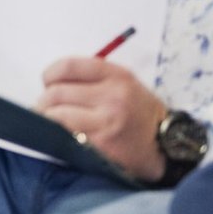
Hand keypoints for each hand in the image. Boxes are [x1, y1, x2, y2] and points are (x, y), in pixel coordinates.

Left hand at [35, 57, 168, 182]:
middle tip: (46, 109)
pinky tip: (59, 137)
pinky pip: (65, 136)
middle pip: (57, 92)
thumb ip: (94, 79)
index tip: (48, 83)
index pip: (68, 66)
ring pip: (56, 114)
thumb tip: (53, 82)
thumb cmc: (141, 114)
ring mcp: (106, 121)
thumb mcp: (126, 85)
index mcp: (117, 76)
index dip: (50, 75)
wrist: (168, 146)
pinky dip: (56, 135)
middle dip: (44, 101)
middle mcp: (112, 96)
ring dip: (46, 119)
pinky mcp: (101, 144)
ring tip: (50, 123)